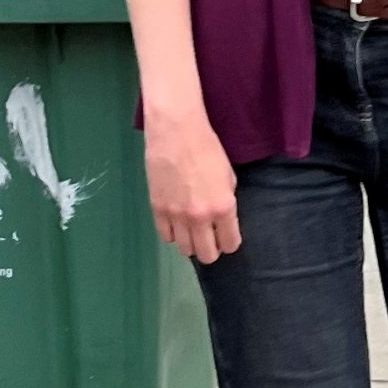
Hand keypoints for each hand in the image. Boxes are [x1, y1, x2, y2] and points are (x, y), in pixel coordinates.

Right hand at [145, 108, 241, 262]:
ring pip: (185, 250)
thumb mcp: (228, 176)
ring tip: (193, 229)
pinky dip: (173, 233)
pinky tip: (177, 222)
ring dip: (191, 242)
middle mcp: (199, 218)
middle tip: (210, 236)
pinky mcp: (157, 210)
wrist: (176, 132)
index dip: (230, 241)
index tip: (227, 235)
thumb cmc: (207, 148)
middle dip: (212, 249)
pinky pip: (166, 236)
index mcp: (222, 208)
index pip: (230, 244)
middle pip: (207, 255)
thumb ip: (226, 202)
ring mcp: (176, 216)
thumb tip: (222, 219)